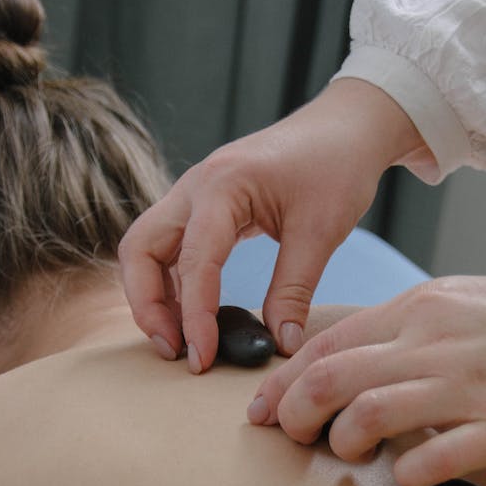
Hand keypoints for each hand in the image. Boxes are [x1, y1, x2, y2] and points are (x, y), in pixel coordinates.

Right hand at [118, 80, 428, 370]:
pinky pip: (169, 246)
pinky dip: (171, 281)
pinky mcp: (204, 205)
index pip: (193, 262)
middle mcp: (196, 186)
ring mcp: (194, 193)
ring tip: (181, 340)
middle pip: (139, 249)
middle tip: (175, 351)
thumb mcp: (322, 232)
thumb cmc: (337, 166)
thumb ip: (294, 290)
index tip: (202, 358)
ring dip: (153, 295)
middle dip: (147, 304)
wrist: (346, 126)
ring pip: (146, 247)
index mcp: (223, 185)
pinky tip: (194, 313)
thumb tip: (281, 344)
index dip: (194, 316)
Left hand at [249, 275, 485, 485]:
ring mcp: (470, 387)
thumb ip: (411, 331)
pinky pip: (432, 461)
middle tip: (288, 438)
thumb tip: (357, 362)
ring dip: (342, 444)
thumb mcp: (468, 304)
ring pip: (368, 416)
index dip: (282, 381)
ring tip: (346, 456)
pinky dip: (407, 476)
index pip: (328, 343)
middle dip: (292, 415)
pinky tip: (410, 479)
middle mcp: (438, 343)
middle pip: (331, 378)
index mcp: (424, 309)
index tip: (261, 409)